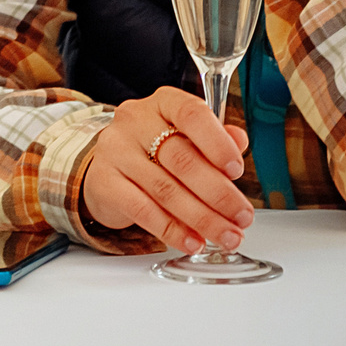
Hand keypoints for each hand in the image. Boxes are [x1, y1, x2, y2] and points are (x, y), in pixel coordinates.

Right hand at [80, 85, 253, 252]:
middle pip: (182, 159)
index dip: (217, 143)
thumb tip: (239, 140)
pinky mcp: (103, 182)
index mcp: (162, 103)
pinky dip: (173, 230)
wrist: (109, 167)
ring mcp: (115, 150)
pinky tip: (193, 241)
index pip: (191, 114)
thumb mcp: (187, 136)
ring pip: (165, 189)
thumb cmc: (155, 150)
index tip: (237, 170)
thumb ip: (215, 138)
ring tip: (227, 235)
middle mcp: (135, 121)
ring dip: (203, 219)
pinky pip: (143, 210)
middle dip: (219, 194)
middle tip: (242, 217)